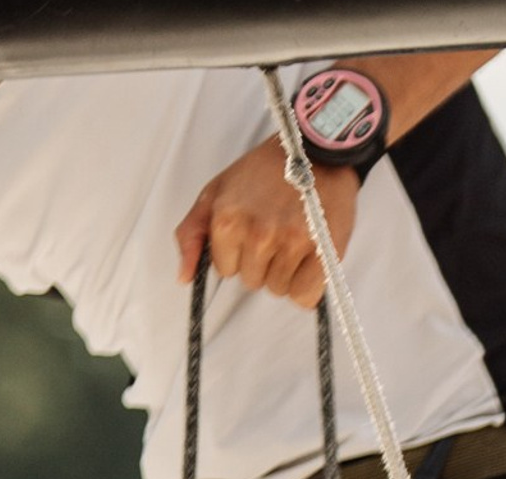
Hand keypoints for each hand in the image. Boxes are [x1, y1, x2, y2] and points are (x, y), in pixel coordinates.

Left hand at [174, 136, 359, 308]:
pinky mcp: (322, 255)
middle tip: (274, 235)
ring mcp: (290, 244)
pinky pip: (304, 296)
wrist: (312, 154)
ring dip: (285, 274)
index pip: (226, 270)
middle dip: (262, 264)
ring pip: (279, 289)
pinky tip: (308, 263)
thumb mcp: (216, 192)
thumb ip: (192, 233)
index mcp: (227, 219)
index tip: (250, 234)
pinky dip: (307, 287)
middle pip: (253, 281)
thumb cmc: (264, 172)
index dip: (238, 255)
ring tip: (293, 242)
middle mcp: (257, 233)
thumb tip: (184, 276)